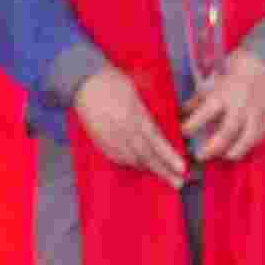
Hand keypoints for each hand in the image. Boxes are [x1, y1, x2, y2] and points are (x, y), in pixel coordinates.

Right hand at [69, 67, 187, 182]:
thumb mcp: (135, 92)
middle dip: (163, 171)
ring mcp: (109, 138)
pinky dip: (129, 163)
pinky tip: (138, 165)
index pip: (156, 140)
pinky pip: (116, 158)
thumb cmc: (112, 80)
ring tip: (164, 175)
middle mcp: (122, 130)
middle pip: (146, 155)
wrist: (83, 81)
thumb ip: (146, 111)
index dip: (169, 156)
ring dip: (148, 168)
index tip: (181, 168)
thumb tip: (159, 126)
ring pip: (131, 160)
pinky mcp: (99, 141)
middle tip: (178, 183)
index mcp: (134, 115)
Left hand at [179, 50, 264, 162]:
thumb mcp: (214, 78)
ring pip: (247, 139)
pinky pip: (259, 137)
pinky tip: (240, 150)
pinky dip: (249, 146)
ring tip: (223, 157)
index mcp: (225, 92)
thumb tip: (182, 111)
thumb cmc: (236, 68)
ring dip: (235, 151)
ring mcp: (257, 114)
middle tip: (200, 156)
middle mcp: (241, 105)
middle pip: (227, 132)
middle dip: (212, 147)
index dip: (192, 125)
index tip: (183, 132)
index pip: (206, 113)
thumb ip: (200, 97)